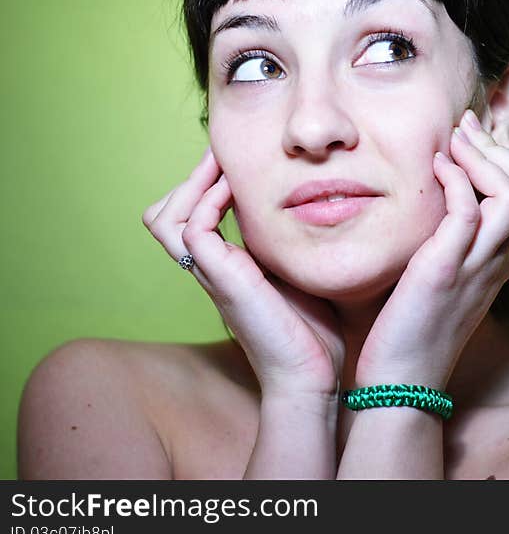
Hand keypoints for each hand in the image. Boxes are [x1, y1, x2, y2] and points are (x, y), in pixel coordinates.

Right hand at [142, 147, 344, 399]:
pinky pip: (193, 229)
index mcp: (227, 267)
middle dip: (189, 178)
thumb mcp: (301, 275)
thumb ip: (295, 247)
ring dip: (191, 183)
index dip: (204, 185)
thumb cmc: (313, 334)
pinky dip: (208, 201)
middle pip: (164, 213)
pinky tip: (236, 190)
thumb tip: (319, 213)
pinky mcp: (221, 279)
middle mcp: (212, 269)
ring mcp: (212, 274)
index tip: (235, 161)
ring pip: (165, 218)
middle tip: (221, 157)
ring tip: (222, 164)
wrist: (312, 376)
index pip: (192, 216)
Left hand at [355, 110, 508, 387]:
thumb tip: (434, 200)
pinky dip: (456, 179)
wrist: (402, 381)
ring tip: (454, 141)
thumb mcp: (441, 274)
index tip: (469, 135)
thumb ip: (449, 240)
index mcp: (500, 258)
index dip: (504, 155)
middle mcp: (499, 258)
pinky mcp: (447, 271)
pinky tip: (433, 168)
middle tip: (464, 128)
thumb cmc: (413, 327)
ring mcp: (478, 265)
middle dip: (500, 146)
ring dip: (484, 157)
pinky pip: (468, 211)